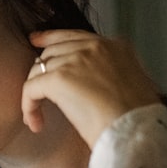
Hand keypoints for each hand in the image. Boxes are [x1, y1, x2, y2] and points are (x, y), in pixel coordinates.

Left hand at [22, 30, 160, 147]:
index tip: (36, 41)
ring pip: (39, 69)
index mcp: (116, 46)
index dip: (52, 38)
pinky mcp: (59, 78)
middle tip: (34, 89)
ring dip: (35, 94)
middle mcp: (96, 46)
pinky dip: (28, 106)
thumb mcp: (135, 85)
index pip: (76, 36)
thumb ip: (115, 74)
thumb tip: (96, 84)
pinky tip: (34, 122)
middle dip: (40, 70)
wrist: (135, 131)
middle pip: (53, 50)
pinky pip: (31, 88)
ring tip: (38, 117)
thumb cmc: (138, 120)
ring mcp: (76, 59)